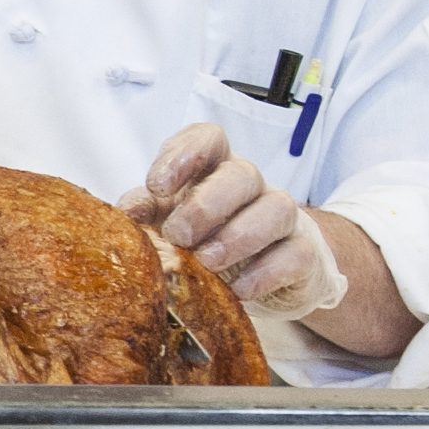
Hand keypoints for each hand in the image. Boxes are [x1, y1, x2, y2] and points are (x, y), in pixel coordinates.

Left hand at [120, 121, 348, 321]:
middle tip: (179, 235)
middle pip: (242, 174)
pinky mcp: (303, 254)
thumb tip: (126, 215)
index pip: (208, 139)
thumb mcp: (169, 221)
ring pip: (277, 208)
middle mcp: (251, 187)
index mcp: (214, 169)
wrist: (265, 272)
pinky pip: (295, 254)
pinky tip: (239, 289)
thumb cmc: (207, 237)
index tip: (157, 186)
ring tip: (207, 262)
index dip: (184, 154)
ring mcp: (281, 218)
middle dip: (207, 204)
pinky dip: (266, 273)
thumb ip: (147, 213)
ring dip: (238, 236)